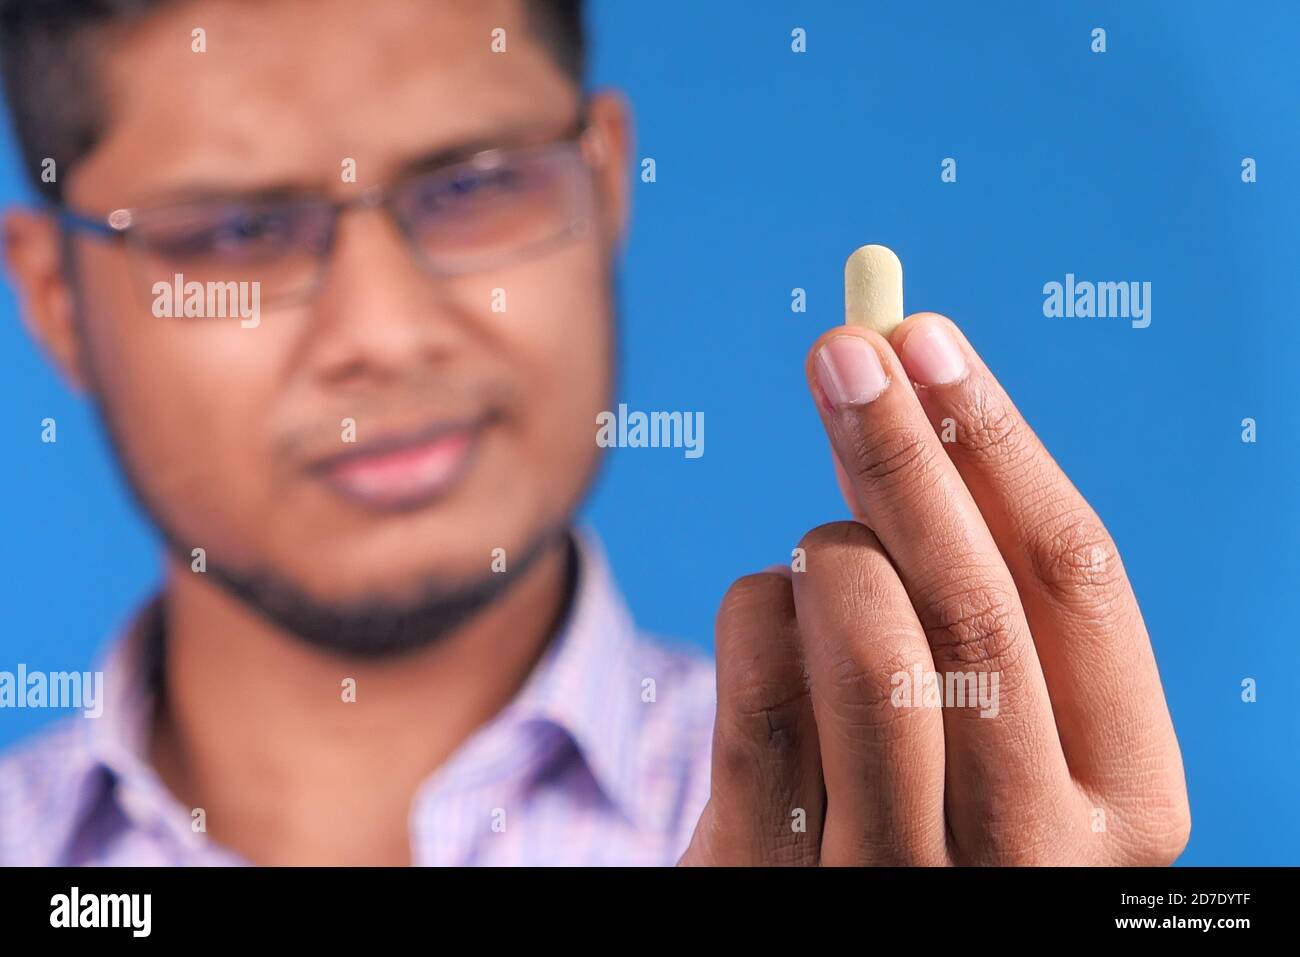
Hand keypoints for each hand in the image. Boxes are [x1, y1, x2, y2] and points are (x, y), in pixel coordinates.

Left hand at [680, 313, 1189, 865]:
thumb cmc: (920, 781)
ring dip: (833, 553)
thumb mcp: (985, 705)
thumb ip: (969, 568)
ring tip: (825, 550)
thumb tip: (902, 360)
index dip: (997, 441)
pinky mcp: (776, 879)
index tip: (926, 336)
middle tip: (842, 347)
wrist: (816, 906)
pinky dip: (758, 612)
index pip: (1077, 582)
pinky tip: (774, 614)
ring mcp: (901, 879)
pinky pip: (758, 691)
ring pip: (870, 648)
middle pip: (976, 606)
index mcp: (1124, 799)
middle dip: (902, 452)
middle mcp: (1033, 858)